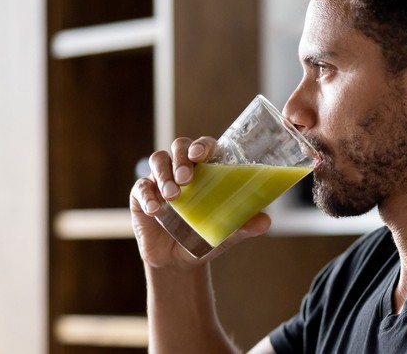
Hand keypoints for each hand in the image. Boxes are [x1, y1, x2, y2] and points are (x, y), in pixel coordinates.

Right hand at [130, 136, 271, 269]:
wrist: (178, 262)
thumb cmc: (205, 238)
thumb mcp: (227, 234)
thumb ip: (244, 226)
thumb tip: (265, 221)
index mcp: (205, 171)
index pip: (203, 146)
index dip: (202, 145)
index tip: (201, 155)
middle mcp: (182, 169)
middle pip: (179, 147)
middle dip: (181, 157)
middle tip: (187, 177)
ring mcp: (160, 180)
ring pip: (158, 160)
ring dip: (165, 175)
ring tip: (174, 197)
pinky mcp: (141, 194)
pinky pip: (140, 187)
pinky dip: (147, 195)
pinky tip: (155, 209)